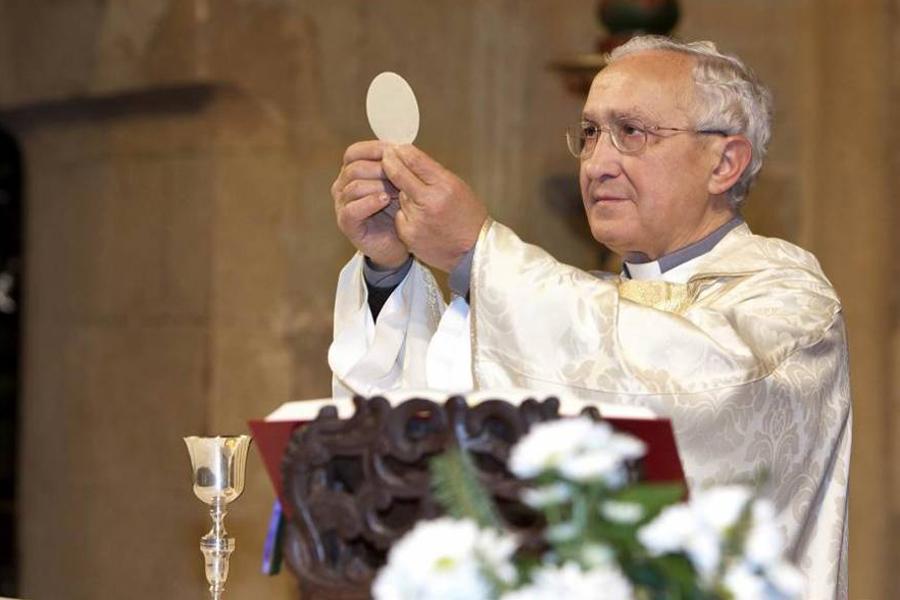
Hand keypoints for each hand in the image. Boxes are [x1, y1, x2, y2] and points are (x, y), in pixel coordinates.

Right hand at [331, 140, 409, 268]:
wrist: (398, 242)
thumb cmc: (398, 210)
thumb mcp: (399, 182)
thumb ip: (396, 164)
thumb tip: (401, 144)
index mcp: (352, 172)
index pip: (354, 152)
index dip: (374, 149)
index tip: (395, 150)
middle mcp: (342, 186)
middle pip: (355, 167)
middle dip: (381, 168)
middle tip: (401, 176)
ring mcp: (342, 205)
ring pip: (354, 186)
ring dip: (378, 185)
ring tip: (398, 191)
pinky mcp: (346, 223)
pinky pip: (352, 209)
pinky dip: (369, 202)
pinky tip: (385, 200)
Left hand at [383, 145, 487, 271]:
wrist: (473, 250)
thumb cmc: (468, 217)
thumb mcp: (458, 187)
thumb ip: (434, 174)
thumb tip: (410, 158)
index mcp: (445, 186)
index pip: (415, 160)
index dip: (402, 151)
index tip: (396, 148)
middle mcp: (429, 201)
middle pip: (399, 175)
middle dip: (390, 164)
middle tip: (386, 158)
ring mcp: (417, 219)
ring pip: (401, 196)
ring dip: (405, 195)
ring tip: (424, 204)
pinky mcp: (409, 234)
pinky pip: (400, 216)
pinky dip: (407, 216)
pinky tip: (422, 221)